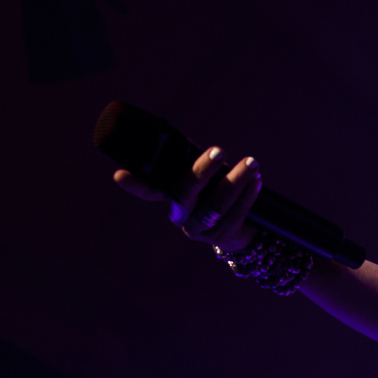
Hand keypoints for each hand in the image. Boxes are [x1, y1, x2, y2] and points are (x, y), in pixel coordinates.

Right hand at [112, 145, 262, 254]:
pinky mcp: (220, 238)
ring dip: (236, 181)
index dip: (136, 184)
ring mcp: (199, 229)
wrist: (241, 227)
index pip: (149, 190)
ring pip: (216, 205)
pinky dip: (248, 195)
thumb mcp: (204, 177)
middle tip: (219, 150)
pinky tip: (256, 181)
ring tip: (252, 164)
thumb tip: (183, 140)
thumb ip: (193, 163)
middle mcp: (179, 215)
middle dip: (203, 170)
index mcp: (170, 197)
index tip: (120, 174)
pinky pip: (235, 214)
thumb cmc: (217, 191)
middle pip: (185, 194)